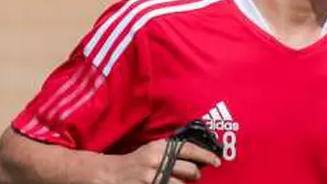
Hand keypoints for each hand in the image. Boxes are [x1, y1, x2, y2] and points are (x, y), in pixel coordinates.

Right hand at [102, 138, 220, 183]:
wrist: (109, 174)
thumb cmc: (134, 162)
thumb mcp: (151, 150)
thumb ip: (171, 151)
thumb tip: (196, 156)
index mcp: (159, 147)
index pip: (188, 149)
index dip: (205, 155)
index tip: (217, 161)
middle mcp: (157, 161)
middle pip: (190, 169)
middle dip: (196, 174)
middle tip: (195, 176)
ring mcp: (151, 178)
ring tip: (179, 182)